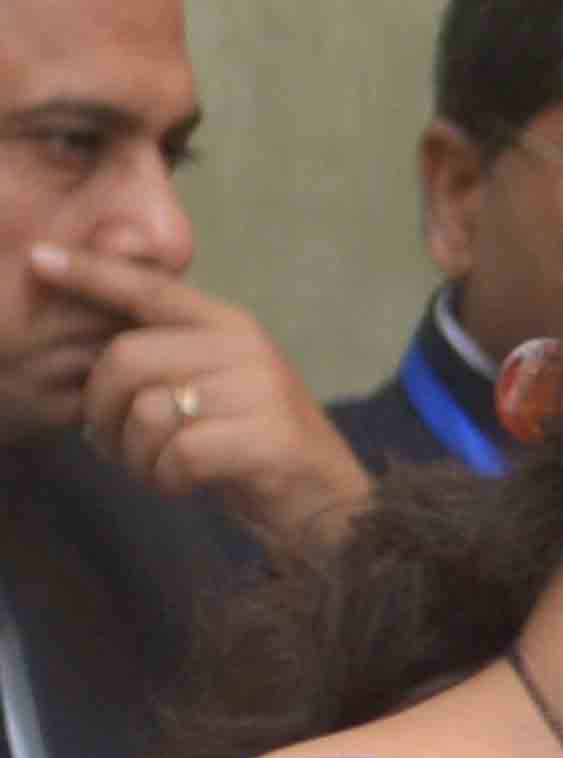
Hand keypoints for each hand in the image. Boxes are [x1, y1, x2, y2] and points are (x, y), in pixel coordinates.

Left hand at [44, 251, 370, 551]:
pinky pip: (175, 454)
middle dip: (102, 410)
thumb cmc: (252, 444)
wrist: (328, 500)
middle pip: (125, 358)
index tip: (39, 258)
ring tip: (157, 468)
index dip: (92, 274)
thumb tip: (95, 360)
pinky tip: (186, 485)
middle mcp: (245, 347)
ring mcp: (259, 391)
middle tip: (115, 444)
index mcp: (229, 326)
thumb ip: (168, 359)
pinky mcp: (265, 439)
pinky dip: (165, 479)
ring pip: (145, 411)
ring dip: (134, 455)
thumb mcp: (214, 386)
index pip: (149, 289)